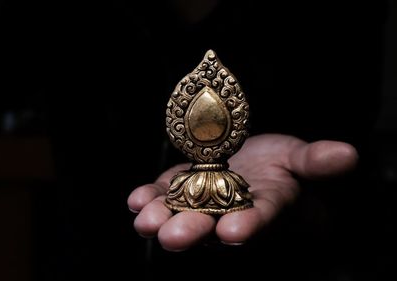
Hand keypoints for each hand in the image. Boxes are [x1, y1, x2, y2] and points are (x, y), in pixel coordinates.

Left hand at [127, 134, 357, 250]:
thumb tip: (349, 154)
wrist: (248, 162)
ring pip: (178, 215)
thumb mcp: (298, 158)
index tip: (233, 233)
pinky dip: (147, 198)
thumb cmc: (278, 165)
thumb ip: (316, 161)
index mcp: (262, 208)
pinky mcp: (176, 188)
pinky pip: (160, 196)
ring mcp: (198, 203)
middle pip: (208, 225)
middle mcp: (227, 212)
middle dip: (191, 231)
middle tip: (173, 238)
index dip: (246, 226)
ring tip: (144, 222)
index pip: (255, 220)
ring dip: (160, 219)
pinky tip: (135, 200)